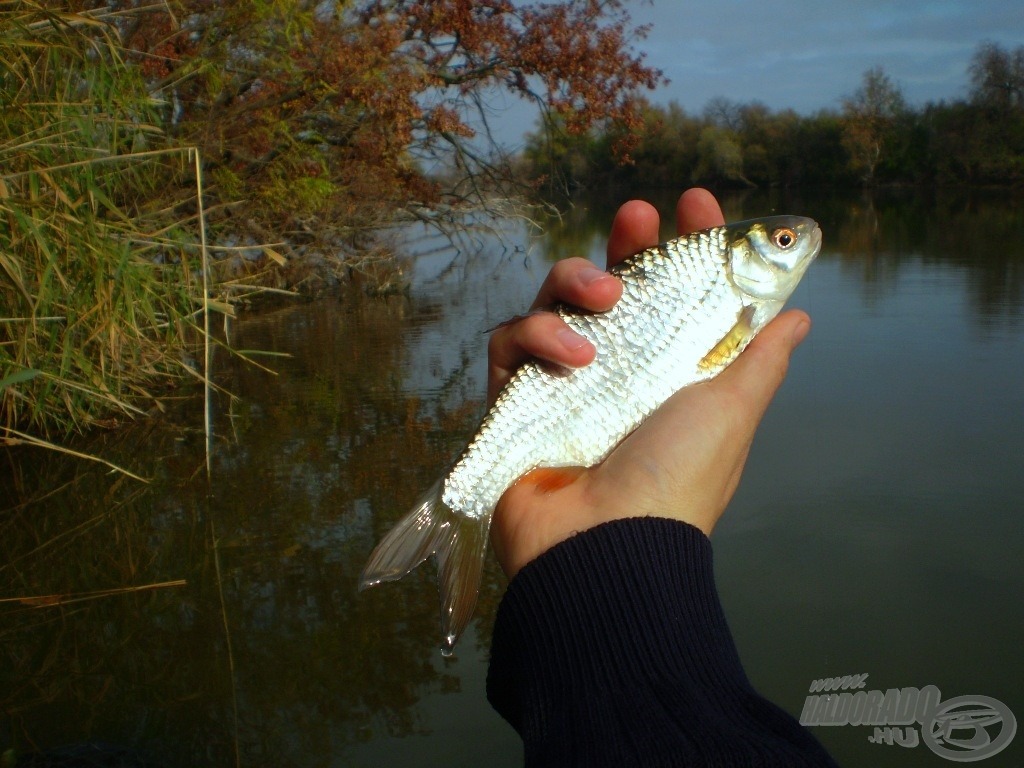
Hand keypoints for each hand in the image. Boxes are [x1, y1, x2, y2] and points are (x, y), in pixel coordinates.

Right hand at [488, 189, 810, 577]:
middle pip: (610, 285)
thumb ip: (760, 359)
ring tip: (605, 299)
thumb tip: (797, 318)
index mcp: (666, 371)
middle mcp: (614, 371)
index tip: (694, 204)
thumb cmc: (677, 479)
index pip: (673, 295)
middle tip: (638, 215)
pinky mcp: (513, 397)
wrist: (606, 545)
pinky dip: (537, 334)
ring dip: (576, 282)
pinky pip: (511, 341)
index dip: (684, 246)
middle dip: (624, 242)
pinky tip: (571, 357)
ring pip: (554, 301)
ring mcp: (560, 382)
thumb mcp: (732, 410)